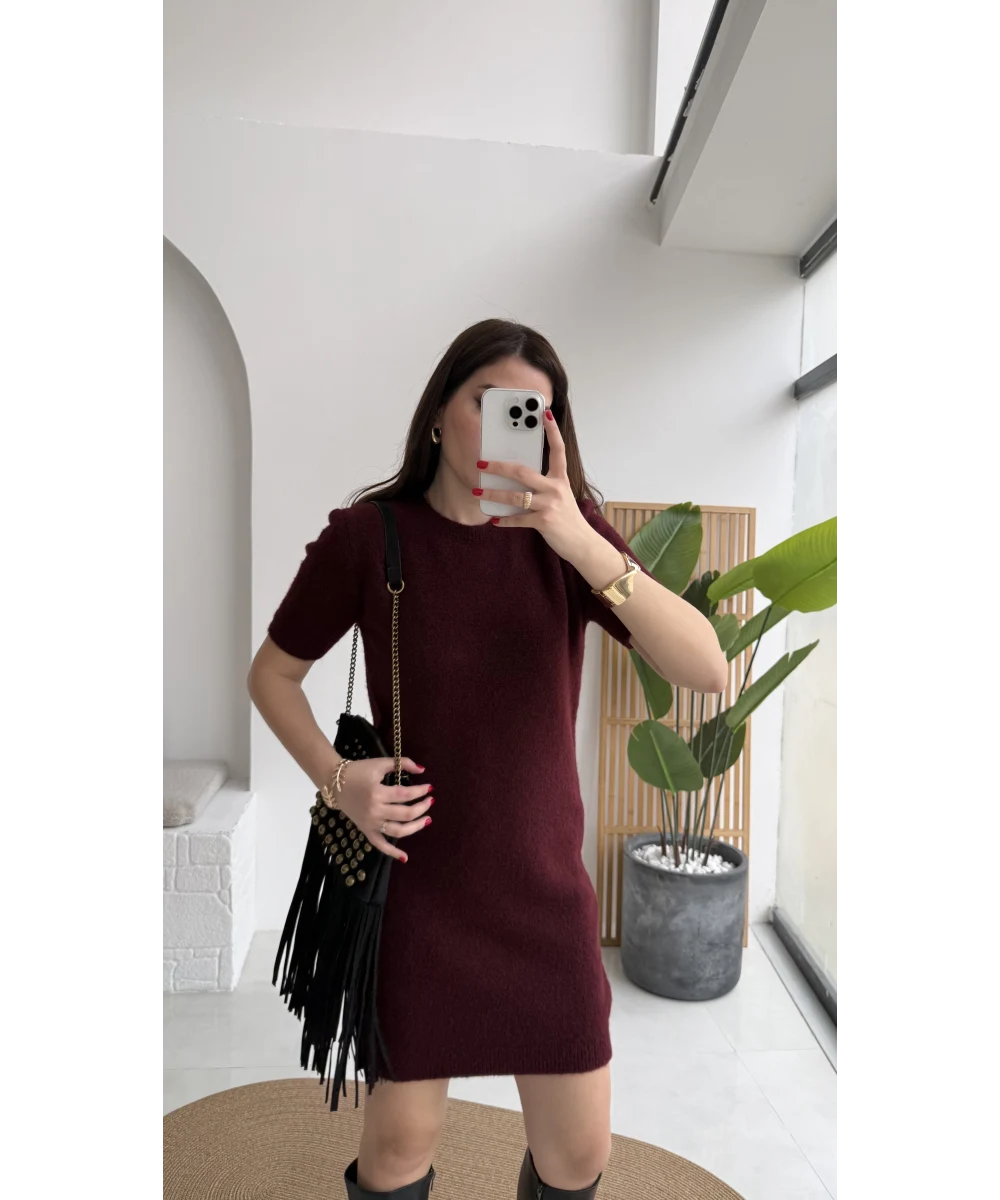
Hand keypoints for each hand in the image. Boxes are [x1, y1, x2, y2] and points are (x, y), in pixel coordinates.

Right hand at [330, 755, 432, 862]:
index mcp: (377, 793)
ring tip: (427, 820)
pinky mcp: (365, 830)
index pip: (405, 795)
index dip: (420, 791)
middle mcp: (374, 811)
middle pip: (405, 814)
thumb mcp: (379, 763)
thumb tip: (422, 769)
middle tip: (430, 801)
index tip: (430, 788)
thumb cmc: (358, 771)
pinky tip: (405, 857)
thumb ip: (402, 763)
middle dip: (422, 808)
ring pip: (397, 831)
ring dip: (415, 827)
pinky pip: (380, 845)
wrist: (334, 783)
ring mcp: (370, 823)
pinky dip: (392, 853)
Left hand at [477, 407, 590, 560]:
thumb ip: (544, 483)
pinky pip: (518, 519)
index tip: (545, 413)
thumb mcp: (560, 494)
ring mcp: (550, 505)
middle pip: (523, 472)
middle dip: (499, 468)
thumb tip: (515, 475)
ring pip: (515, 497)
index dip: (552, 431)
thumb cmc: (567, 516)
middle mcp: (556, 488)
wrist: (582, 542)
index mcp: (561, 478)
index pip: (558, 449)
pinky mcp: (544, 522)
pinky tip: (494, 520)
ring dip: (494, 495)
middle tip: (481, 464)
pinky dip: (505, 520)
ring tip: (478, 493)